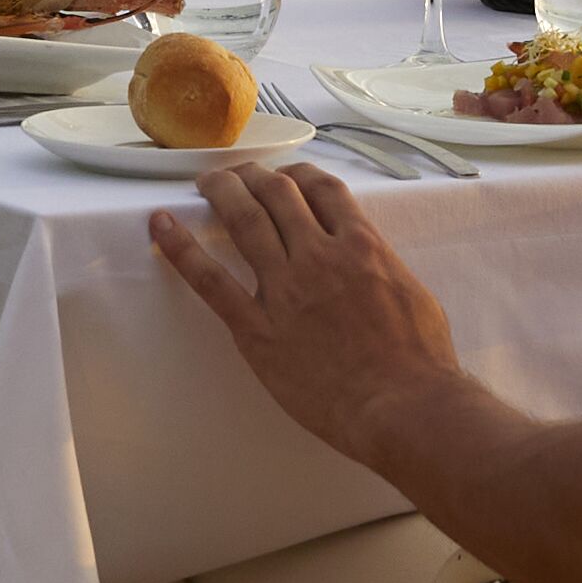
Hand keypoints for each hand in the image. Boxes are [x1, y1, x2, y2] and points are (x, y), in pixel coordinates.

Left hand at [142, 158, 473, 476]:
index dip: (300, 175)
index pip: (323, 189)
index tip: (288, 177)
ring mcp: (285, 289)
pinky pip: (211, 281)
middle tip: (240, 175)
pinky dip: (182, 249)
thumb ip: (384, 269)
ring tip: (205, 182)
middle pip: (278, 193)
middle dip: (256, 176)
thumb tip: (370, 262)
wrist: (404, 407)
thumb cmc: (421, 363)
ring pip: (245, 219)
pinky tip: (161, 226)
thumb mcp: (413, 295)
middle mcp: (320, 255)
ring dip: (221, 191)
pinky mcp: (257, 328)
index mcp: (362, 246)